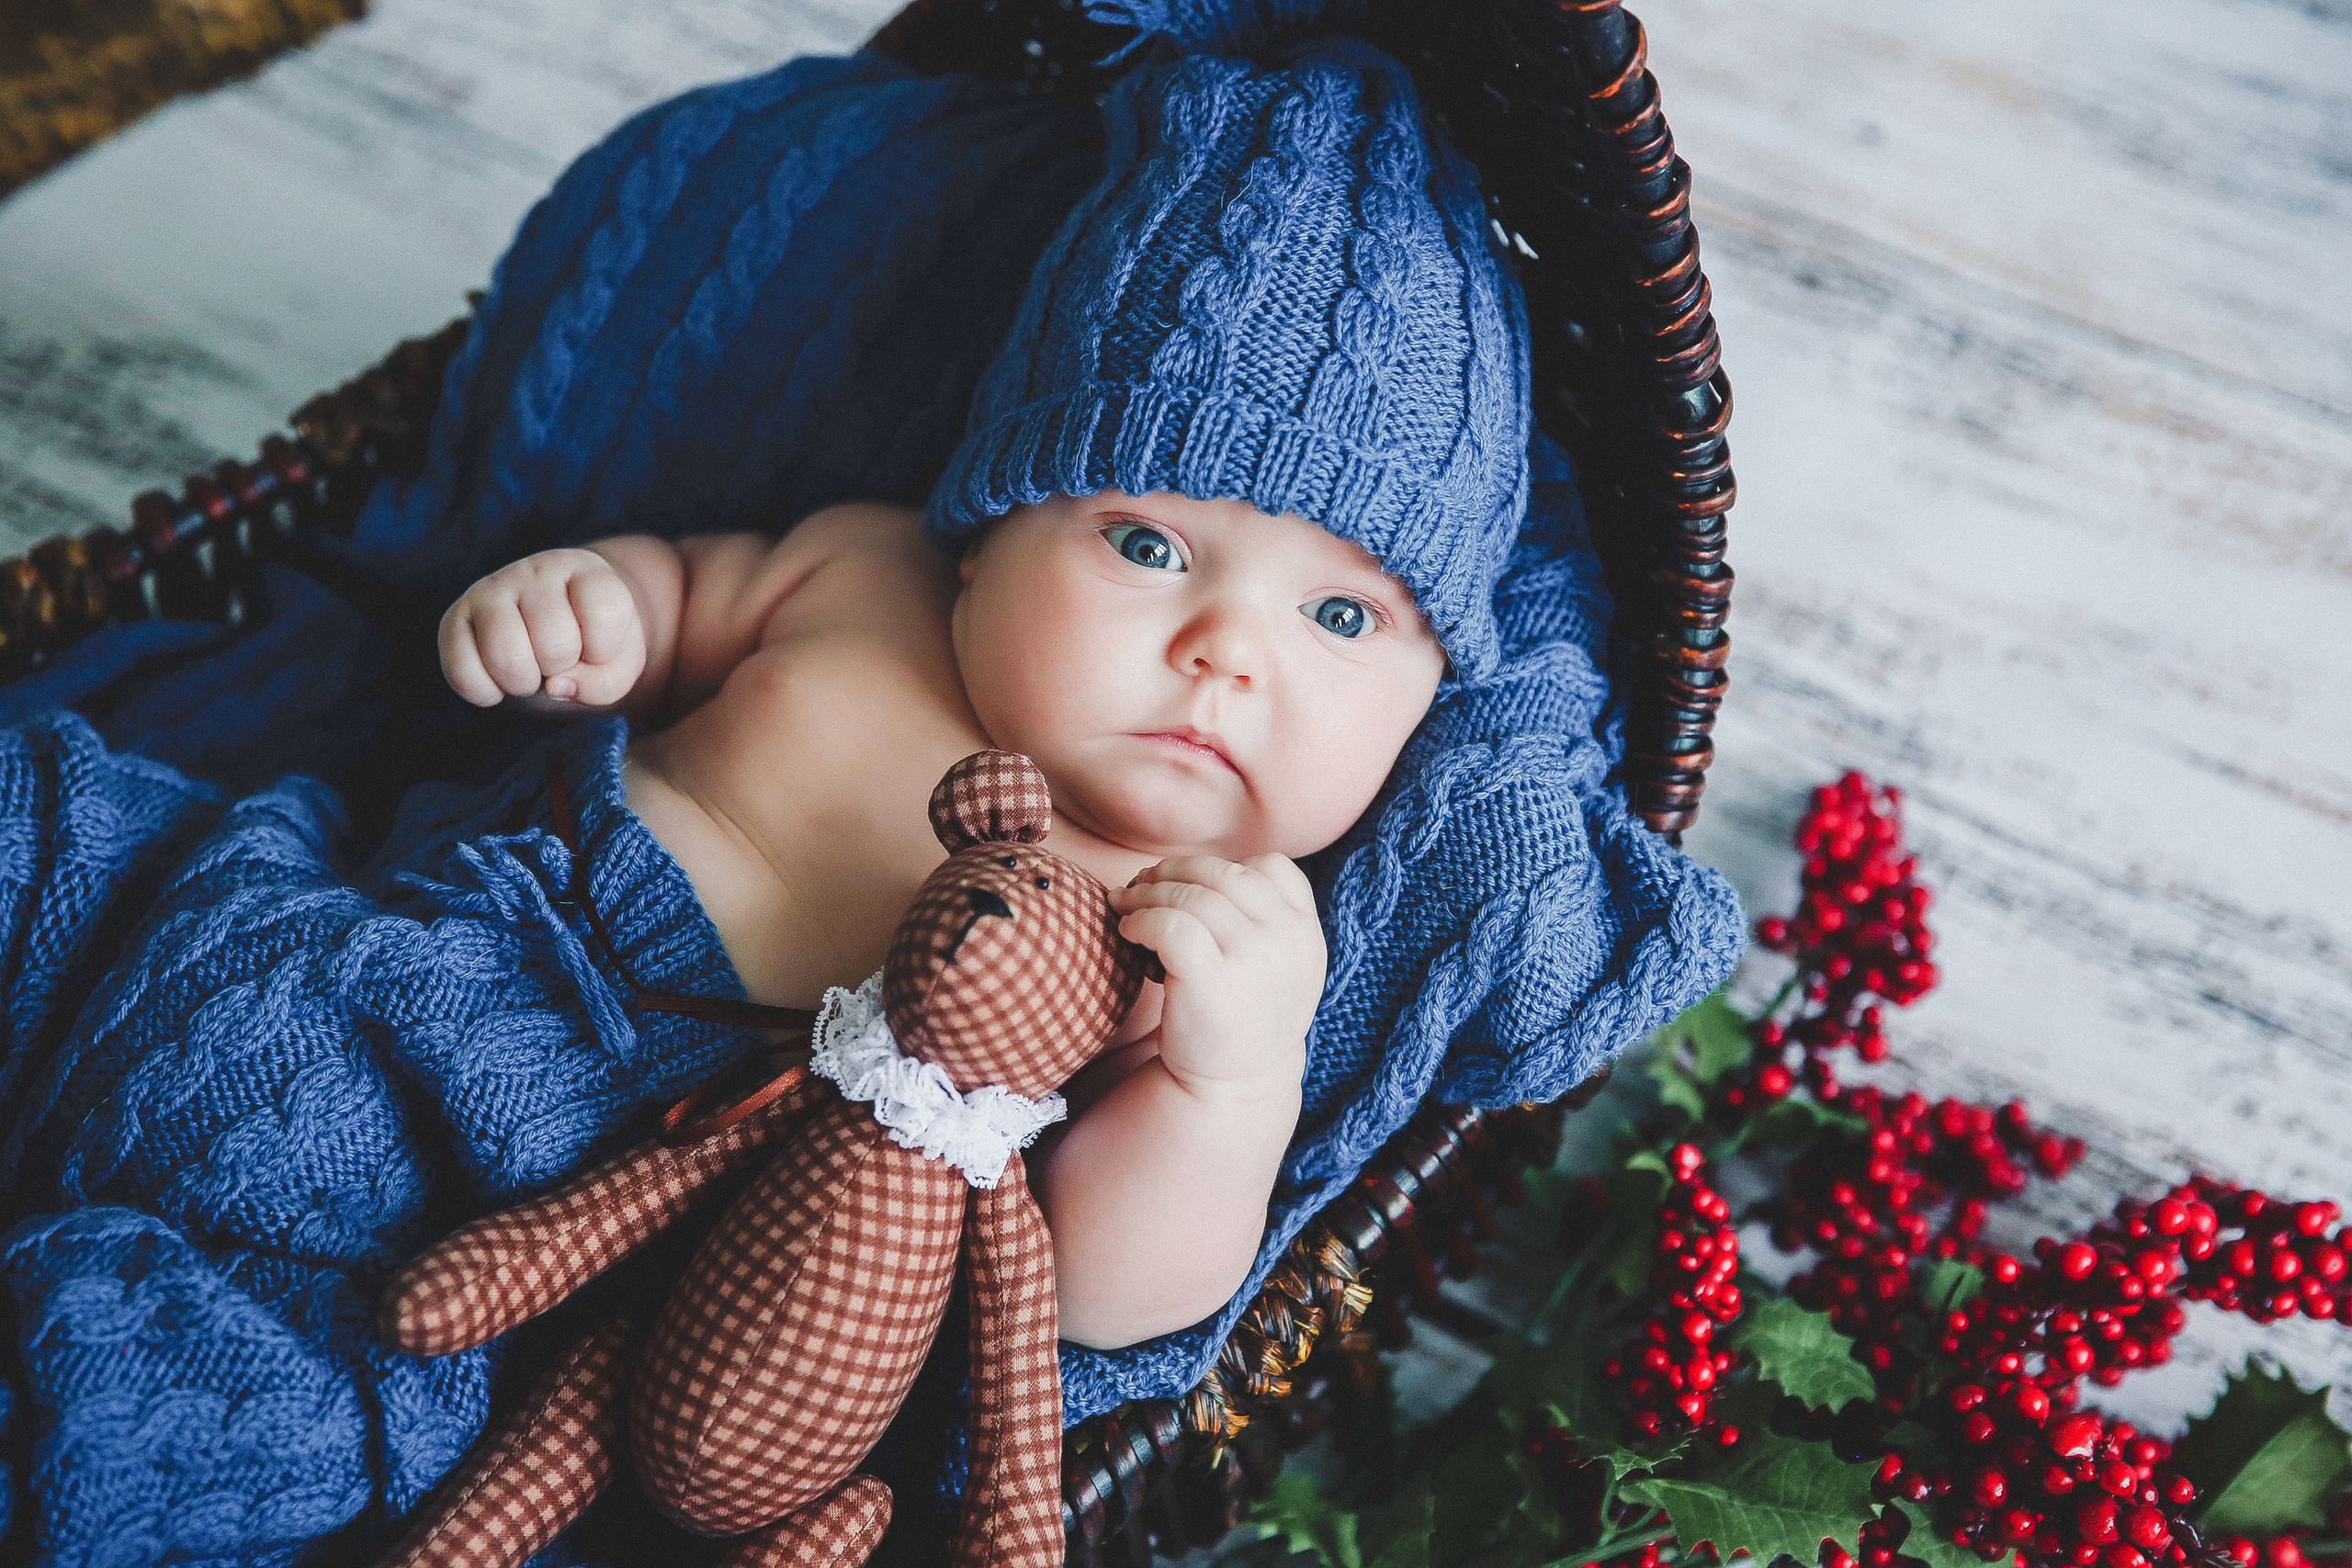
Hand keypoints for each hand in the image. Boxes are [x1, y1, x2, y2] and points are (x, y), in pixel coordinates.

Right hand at [440, 548, 646, 707]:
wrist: (552, 631)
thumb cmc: (591, 644)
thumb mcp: (617, 664)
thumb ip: (604, 682)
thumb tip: (554, 686)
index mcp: (586, 572)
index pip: (605, 612)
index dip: (604, 651)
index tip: (596, 649)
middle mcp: (536, 571)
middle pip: (555, 644)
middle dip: (562, 669)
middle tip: (557, 661)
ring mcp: (491, 589)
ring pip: (506, 655)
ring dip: (523, 683)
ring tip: (529, 671)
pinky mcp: (456, 615)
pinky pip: (461, 670)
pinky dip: (483, 692)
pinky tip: (497, 682)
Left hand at [1105, 855, 1321, 1102]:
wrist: (1233, 1088)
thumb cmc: (1241, 1019)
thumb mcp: (1275, 966)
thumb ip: (1261, 920)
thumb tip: (1194, 871)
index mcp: (1306, 933)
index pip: (1272, 867)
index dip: (1225, 867)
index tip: (1193, 887)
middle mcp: (1287, 940)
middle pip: (1222, 874)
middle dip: (1174, 871)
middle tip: (1141, 884)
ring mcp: (1254, 958)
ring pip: (1191, 895)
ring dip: (1148, 892)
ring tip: (1125, 905)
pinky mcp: (1213, 980)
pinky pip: (1171, 924)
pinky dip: (1142, 918)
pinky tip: (1129, 932)